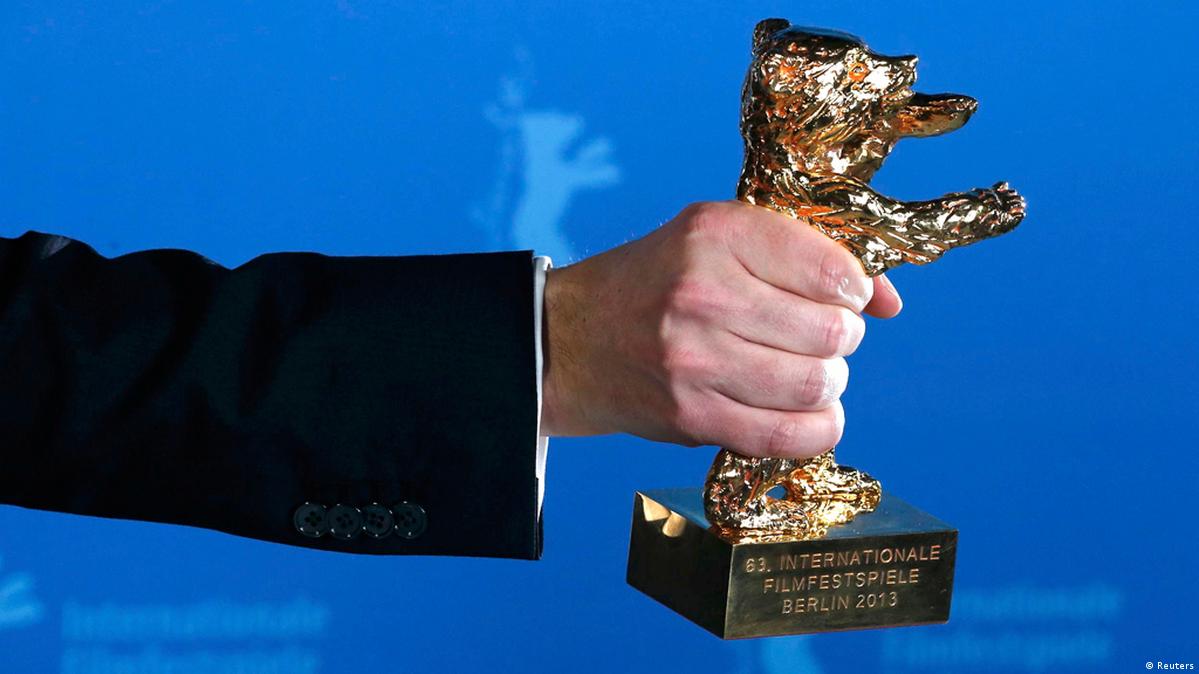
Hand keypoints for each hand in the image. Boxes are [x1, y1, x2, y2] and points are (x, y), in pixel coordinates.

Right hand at [540, 200, 901, 457]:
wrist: (570, 341)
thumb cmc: (657, 283)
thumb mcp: (718, 240)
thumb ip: (805, 256)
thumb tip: (890, 301)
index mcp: (715, 233)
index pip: (832, 269)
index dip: (855, 289)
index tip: (841, 296)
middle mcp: (704, 292)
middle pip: (833, 332)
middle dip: (840, 339)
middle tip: (816, 337)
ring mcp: (695, 358)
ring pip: (816, 384)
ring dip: (828, 384)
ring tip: (808, 373)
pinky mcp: (691, 414)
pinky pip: (787, 436)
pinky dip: (817, 429)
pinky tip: (809, 413)